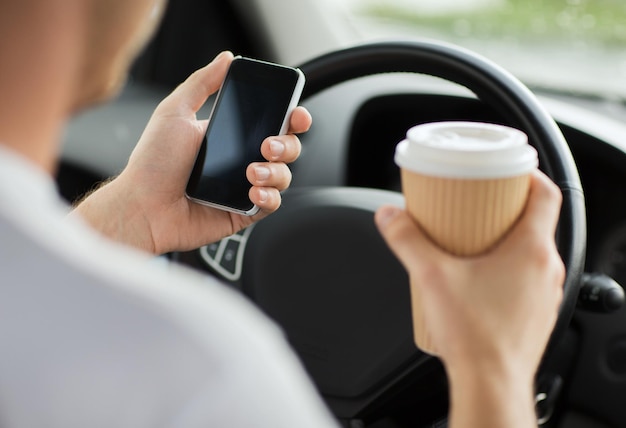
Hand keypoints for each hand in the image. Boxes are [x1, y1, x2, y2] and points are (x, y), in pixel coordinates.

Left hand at [73, 51, 311, 253]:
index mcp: (230, 135)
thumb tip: (226, 59)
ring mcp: (244, 187)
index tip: (296, 114)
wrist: (142, 206)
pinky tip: (252, 192)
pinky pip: (272, 204)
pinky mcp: (244, 212)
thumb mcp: (174, 111)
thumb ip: (202, 83)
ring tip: (252, 171)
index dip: (291, 117)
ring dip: (276, 171)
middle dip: (286, 144)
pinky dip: (269, 196)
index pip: (272, 122)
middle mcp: (241, 160)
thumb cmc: (153, 163)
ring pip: (283, 176)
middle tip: (267, 145)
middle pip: (286, 148)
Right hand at [375, 171, 564, 379]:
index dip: (528, 175)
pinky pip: (527, 277)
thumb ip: (407, 240)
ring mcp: (545, 293)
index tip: (508, 170)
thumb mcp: (432, 276)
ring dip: (506, 238)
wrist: (490, 383)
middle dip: (506, 207)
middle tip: (478, 203)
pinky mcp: (535, 312)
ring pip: (531, 251)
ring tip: (473, 239)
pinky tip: (478, 276)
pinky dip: (508, 266)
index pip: (546, 195)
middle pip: (535, 221)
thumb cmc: (475, 336)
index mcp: (532, 250)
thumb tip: (390, 216)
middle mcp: (546, 269)